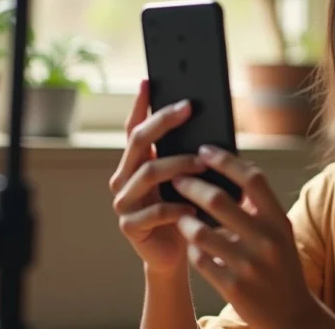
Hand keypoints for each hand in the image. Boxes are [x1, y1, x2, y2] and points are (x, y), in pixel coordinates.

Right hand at [108, 80, 204, 273]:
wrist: (179, 254)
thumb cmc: (187, 210)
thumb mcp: (189, 179)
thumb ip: (190, 155)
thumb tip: (210, 124)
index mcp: (136, 163)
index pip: (134, 128)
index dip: (140, 104)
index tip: (149, 81)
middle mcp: (124, 178)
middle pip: (139, 142)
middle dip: (163, 122)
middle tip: (188, 108)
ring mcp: (124, 203)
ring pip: (147, 173)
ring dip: (178, 164)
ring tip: (202, 162)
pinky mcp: (130, 227)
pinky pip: (154, 211)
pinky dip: (177, 206)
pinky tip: (193, 205)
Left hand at [172, 146, 320, 328]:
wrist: (290, 315)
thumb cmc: (280, 265)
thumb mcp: (280, 232)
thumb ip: (260, 206)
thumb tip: (230, 169)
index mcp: (280, 220)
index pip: (252, 179)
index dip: (226, 161)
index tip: (204, 150)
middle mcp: (267, 240)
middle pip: (219, 201)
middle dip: (191, 186)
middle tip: (176, 178)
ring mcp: (249, 265)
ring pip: (202, 232)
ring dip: (186, 220)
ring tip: (180, 215)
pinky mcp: (232, 287)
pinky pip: (200, 259)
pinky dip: (193, 250)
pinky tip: (193, 246)